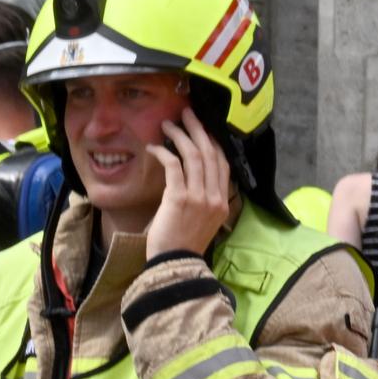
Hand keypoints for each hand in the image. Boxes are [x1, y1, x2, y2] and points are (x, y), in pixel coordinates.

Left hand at [146, 109, 231, 259]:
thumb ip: (204, 201)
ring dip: (179, 136)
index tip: (202, 129)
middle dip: (197, 130)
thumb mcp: (203, 222)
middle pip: (210, 153)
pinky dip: (164, 153)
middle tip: (186, 113)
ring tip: (167, 124)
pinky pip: (174, 166)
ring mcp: (199, 197)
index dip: (213, 142)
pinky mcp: (179, 198)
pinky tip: (154, 147)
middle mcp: (215, 197)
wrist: (174, 265)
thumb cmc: (183, 246)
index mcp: (222, 203)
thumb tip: (195, 179)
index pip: (223, 164)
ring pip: (193, 155)